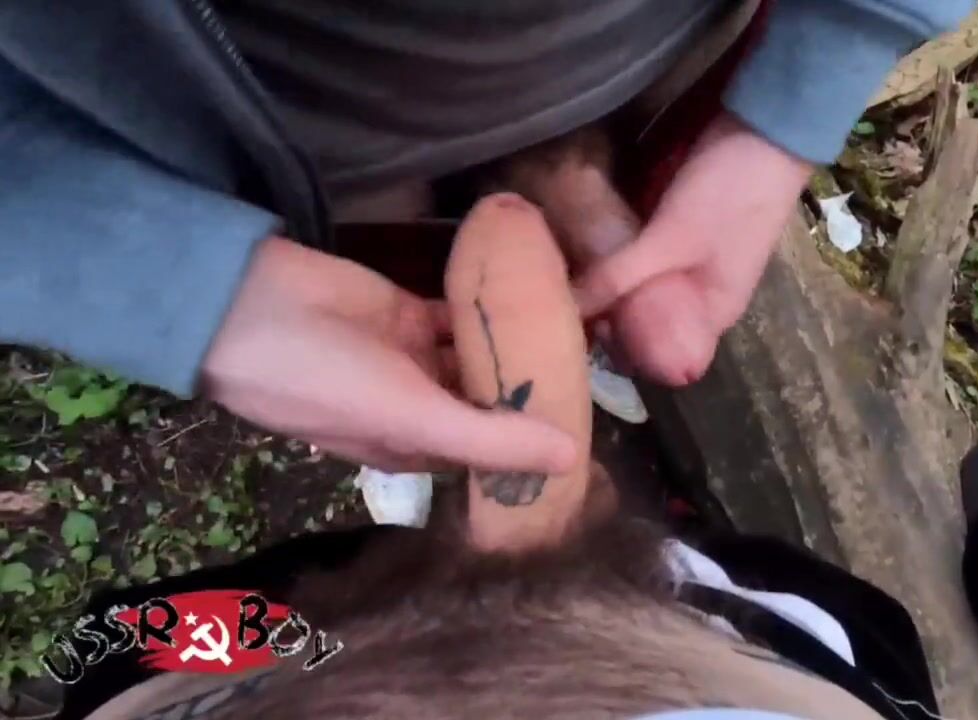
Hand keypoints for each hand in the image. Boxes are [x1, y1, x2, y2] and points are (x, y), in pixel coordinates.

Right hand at [200, 236, 576, 473]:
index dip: (538, 441)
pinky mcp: (408, 312)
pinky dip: (494, 305)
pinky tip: (539, 295)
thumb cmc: (325, 381)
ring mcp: (415, 360)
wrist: (248, 308)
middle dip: (537, 389)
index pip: (494, 454)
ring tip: (586, 330)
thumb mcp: (411, 418)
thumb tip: (569, 458)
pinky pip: (462, 311)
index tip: (594, 423)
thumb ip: (491, 438)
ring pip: (483, 355)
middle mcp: (422, 409)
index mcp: (420, 449)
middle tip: (602, 365)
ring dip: (521, 345)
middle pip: (494, 402)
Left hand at [575, 113, 812, 385]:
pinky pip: (641, 256)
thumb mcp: (671, 238)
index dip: (618, 350)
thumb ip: (619, 276)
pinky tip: (583, 245)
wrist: (768, 125)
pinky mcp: (678, 231)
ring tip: (562, 272)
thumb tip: (565, 309)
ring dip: (607, 283)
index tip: (574, 329)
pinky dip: (617, 255)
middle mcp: (700, 297)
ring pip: (639, 288)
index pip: (659, 359)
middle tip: (557, 295)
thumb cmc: (730, 194)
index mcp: (712, 315)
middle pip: (644, 322)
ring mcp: (690, 262)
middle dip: (606, 313)